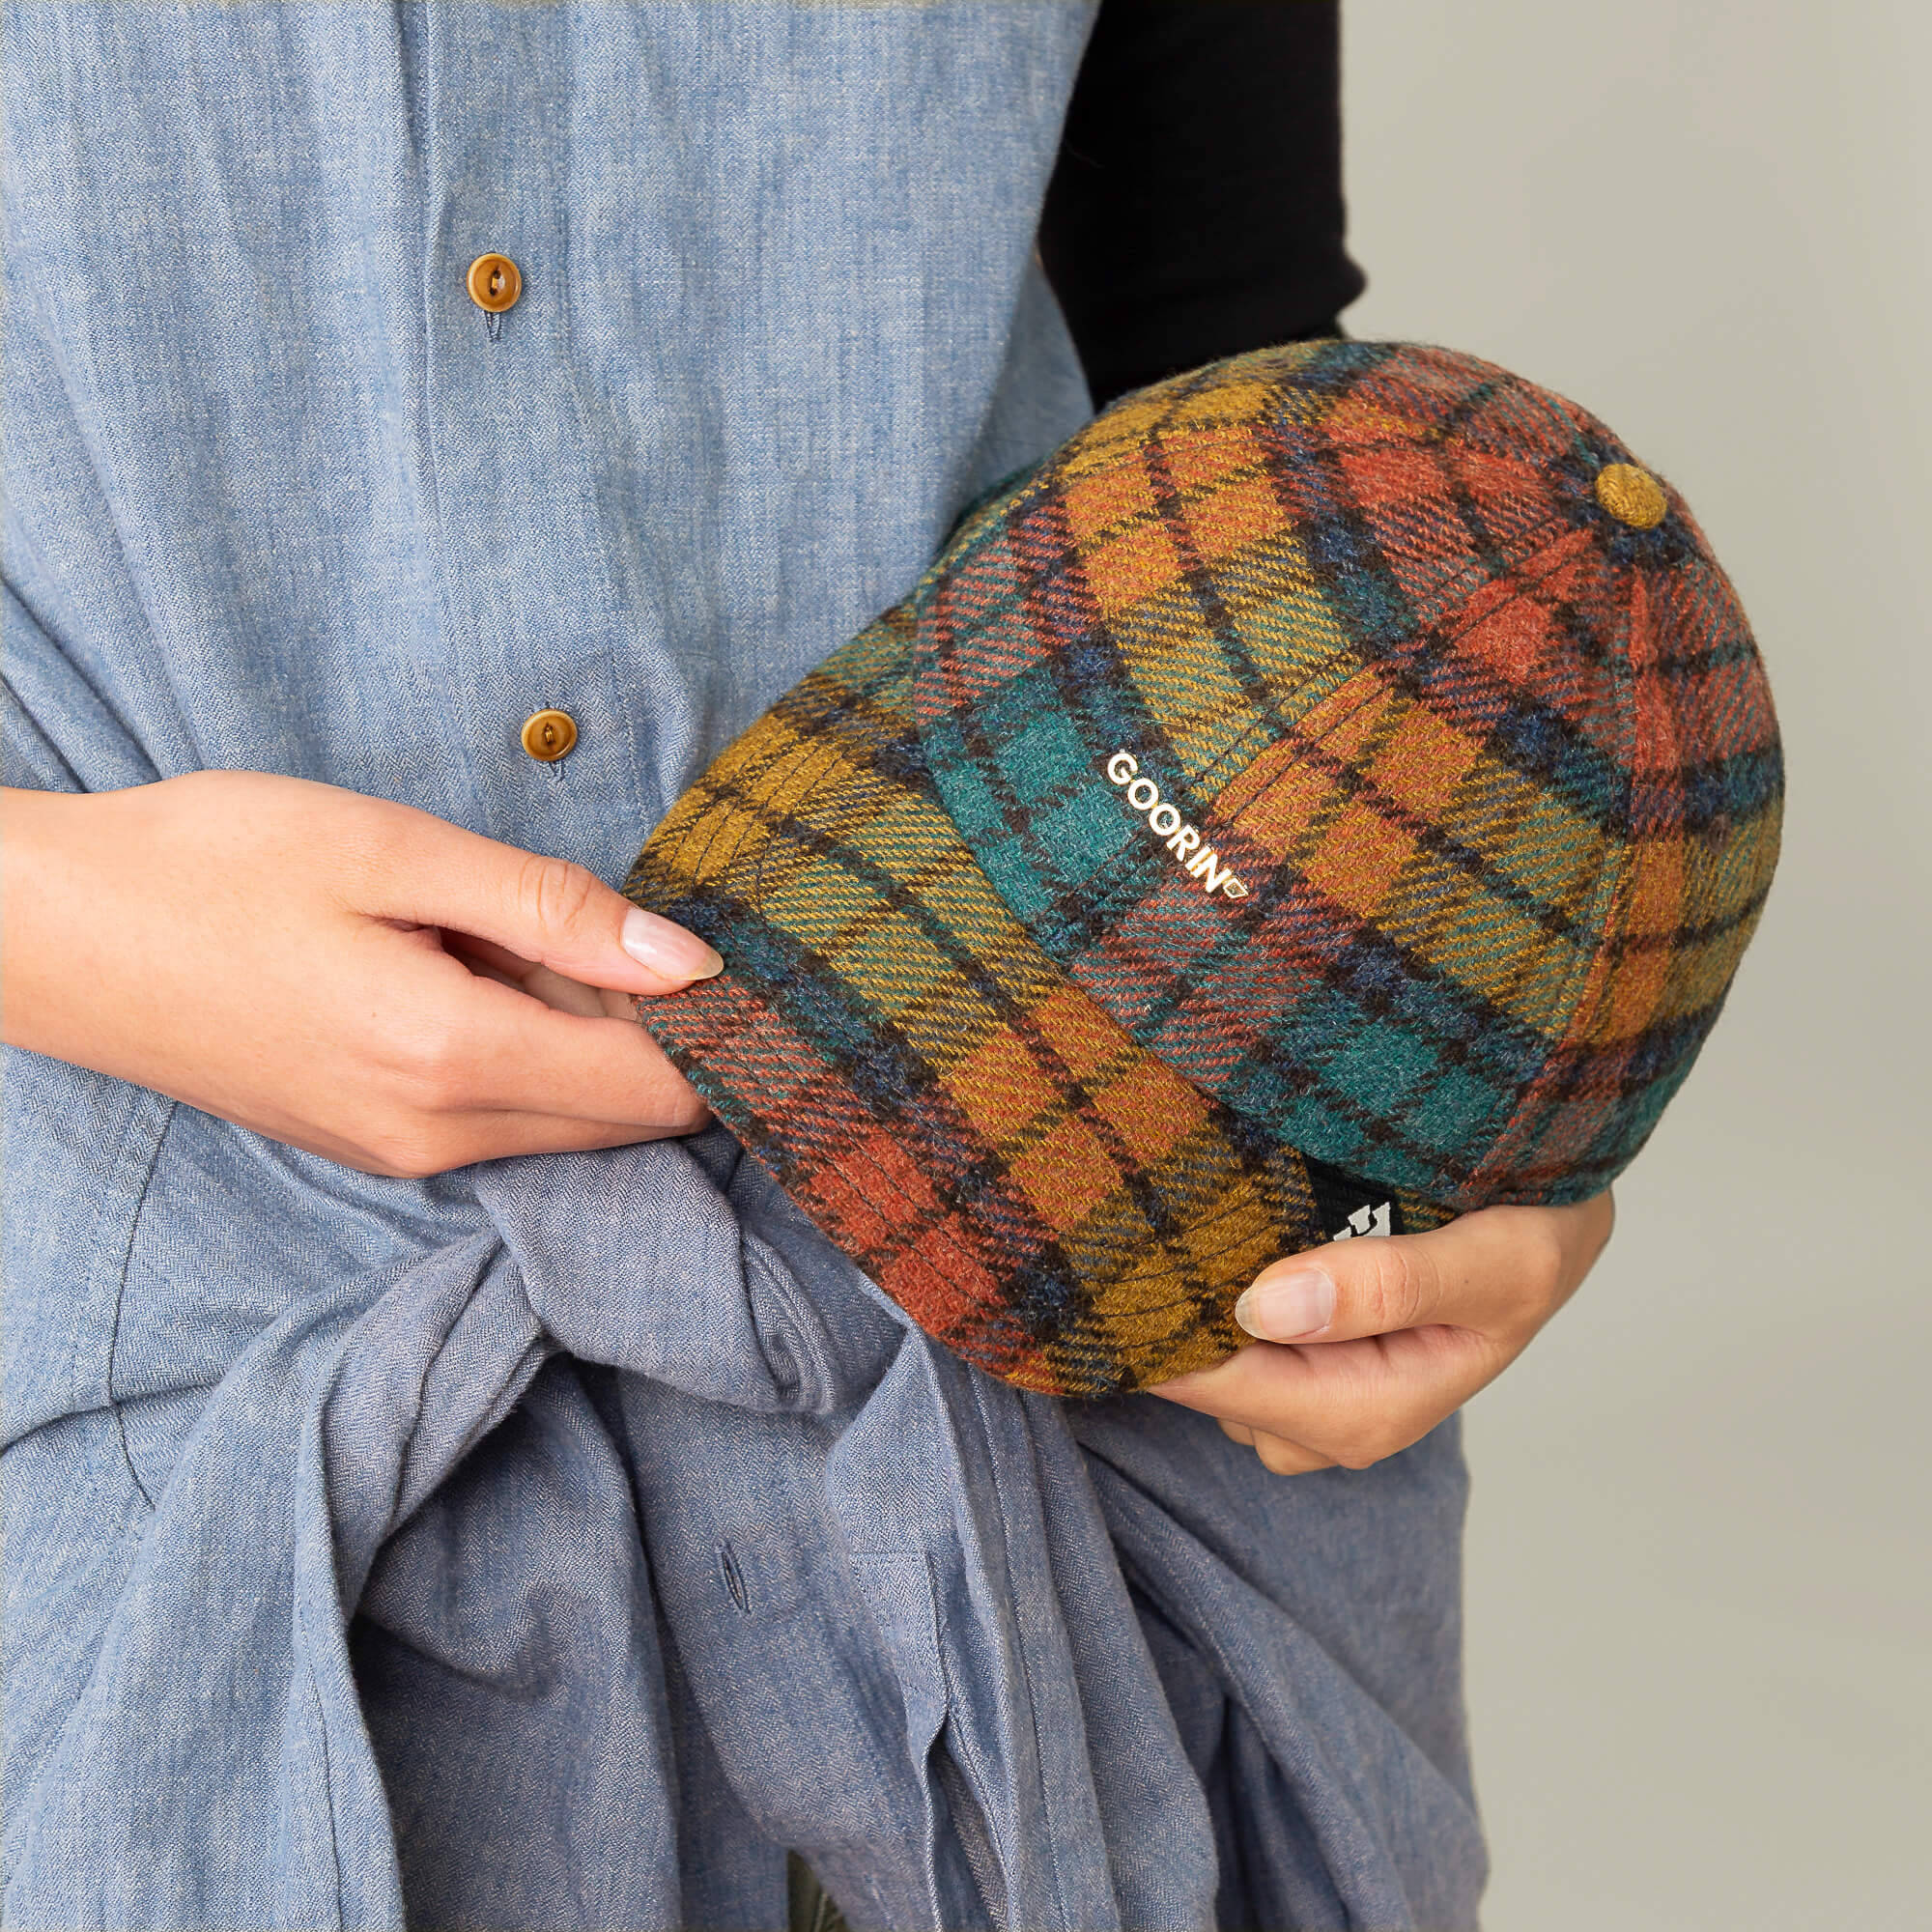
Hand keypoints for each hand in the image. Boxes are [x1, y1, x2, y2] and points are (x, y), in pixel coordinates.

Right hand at [1, 773, 712, 1175]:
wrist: (51, 934)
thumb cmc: (212, 865)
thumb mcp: (392, 850)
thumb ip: (551, 909)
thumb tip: (686, 959)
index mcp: (452, 1056)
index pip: (657, 1089)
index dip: (722, 1033)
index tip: (750, 963)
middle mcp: (439, 1135)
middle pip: (626, 1118)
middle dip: (662, 1034)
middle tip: (624, 920)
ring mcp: (402, 1154)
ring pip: (567, 1118)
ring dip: (587, 1037)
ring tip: (520, 930)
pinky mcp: (373, 1146)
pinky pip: (503, 1117)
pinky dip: (529, 1051)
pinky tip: (474, 967)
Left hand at [1150, 1195, 1614, 1472]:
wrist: (1554, 1225)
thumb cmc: (1536, 1243)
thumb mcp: (1495, 1259)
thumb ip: (1389, 1285)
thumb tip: (1267, 1306)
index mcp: (1369, 1411)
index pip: (1222, 1387)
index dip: (1171, 1326)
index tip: (1142, 1253)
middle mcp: (1333, 1420)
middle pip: (1205, 1386)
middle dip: (1177, 1317)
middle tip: (1167, 1222)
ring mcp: (1316, 1394)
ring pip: (1212, 1369)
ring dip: (1196, 1306)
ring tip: (1200, 1221)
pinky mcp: (1307, 1361)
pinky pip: (1233, 1347)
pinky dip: (1218, 1301)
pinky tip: (1223, 1239)